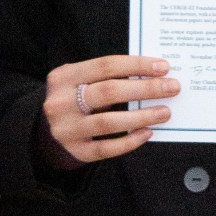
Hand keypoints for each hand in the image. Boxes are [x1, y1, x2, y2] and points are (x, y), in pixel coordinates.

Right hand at [43, 55, 178, 162]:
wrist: (44, 128)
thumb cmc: (74, 97)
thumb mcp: (80, 79)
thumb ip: (107, 76)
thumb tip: (152, 75)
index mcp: (63, 77)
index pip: (105, 66)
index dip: (136, 65)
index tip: (163, 67)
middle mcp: (61, 102)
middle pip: (108, 92)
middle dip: (145, 89)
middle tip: (171, 88)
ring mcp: (67, 129)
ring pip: (109, 122)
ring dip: (141, 116)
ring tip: (164, 112)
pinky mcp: (76, 150)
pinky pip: (107, 148)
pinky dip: (130, 141)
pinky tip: (147, 133)